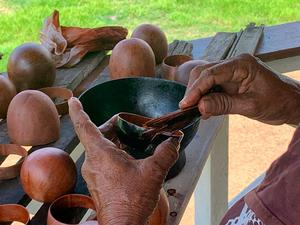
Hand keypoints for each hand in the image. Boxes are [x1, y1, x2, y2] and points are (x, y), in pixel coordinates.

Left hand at [68, 97, 182, 224]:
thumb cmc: (132, 201)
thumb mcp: (153, 172)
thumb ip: (166, 152)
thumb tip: (174, 140)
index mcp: (100, 153)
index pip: (85, 125)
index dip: (78, 110)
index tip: (73, 99)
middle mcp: (92, 161)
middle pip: (98, 134)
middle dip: (114, 126)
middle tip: (131, 124)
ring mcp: (93, 172)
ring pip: (101, 147)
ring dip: (116, 140)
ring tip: (135, 140)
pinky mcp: (98, 181)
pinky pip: (103, 159)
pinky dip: (115, 153)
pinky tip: (131, 157)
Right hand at [180, 54, 299, 124]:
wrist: (291, 103)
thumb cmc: (278, 102)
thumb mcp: (251, 105)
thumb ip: (224, 105)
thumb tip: (200, 106)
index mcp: (242, 64)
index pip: (211, 73)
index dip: (196, 89)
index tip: (186, 104)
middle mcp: (234, 64)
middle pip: (204, 73)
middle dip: (193, 90)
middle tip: (187, 108)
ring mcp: (231, 72)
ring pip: (205, 79)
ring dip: (198, 94)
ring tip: (194, 110)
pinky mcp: (230, 81)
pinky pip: (212, 87)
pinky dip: (205, 97)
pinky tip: (204, 109)